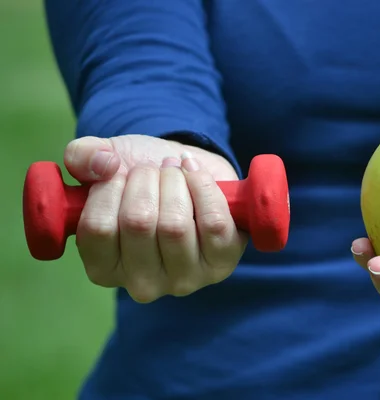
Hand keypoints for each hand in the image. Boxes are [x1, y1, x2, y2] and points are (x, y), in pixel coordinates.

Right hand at [64, 134, 246, 302]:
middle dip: (146, 179)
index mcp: (104, 268)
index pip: (98, 228)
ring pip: (175, 225)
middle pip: (139, 223)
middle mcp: (142, 283)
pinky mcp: (220, 265)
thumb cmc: (143, 180)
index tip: (120, 171)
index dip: (110, 187)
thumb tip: (102, 164)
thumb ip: (83, 157)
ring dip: (174, 181)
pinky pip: (214, 223)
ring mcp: (184, 279)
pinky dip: (204, 187)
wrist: (191, 176)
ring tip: (174, 170)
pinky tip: (195, 173)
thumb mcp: (105, 163)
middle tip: (152, 169)